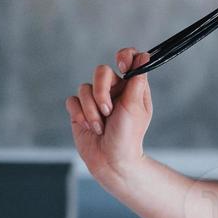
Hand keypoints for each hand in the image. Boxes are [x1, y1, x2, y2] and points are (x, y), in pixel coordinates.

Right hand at [65, 47, 153, 183]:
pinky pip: (72, 100)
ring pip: (84, 88)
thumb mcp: (135, 107)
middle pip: (101, 71)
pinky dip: (79, 114)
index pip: (128, 59)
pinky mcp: (80, 110)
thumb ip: (137, 81)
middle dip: (101, 92)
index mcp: (131, 87)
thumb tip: (145, 56)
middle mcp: (113, 90)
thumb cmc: (128, 136)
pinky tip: (88, 127)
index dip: (124, 56)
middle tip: (108, 111)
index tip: (122, 67)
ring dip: (92, 111)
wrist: (111, 161)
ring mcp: (95, 100)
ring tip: (100, 127)